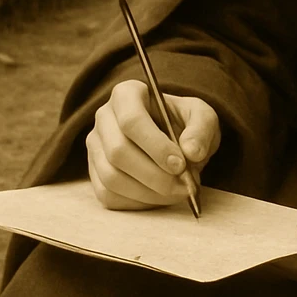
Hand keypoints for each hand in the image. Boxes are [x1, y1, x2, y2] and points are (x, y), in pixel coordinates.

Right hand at [86, 79, 220, 209]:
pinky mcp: (95, 174)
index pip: (131, 120)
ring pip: (112, 177)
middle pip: (118, 152)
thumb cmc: (184, 122)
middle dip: (154, 175)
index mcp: (127, 94)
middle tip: (183, 186)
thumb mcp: (202, 116)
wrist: (174, 137)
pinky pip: (108, 195)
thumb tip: (191, 152)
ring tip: (177, 193)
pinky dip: (137, 203)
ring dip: (148, 193)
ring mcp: (95, 147)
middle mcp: (104, 118)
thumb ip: (201, 129)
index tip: (180, 164)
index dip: (156, 146)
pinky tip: (160, 197)